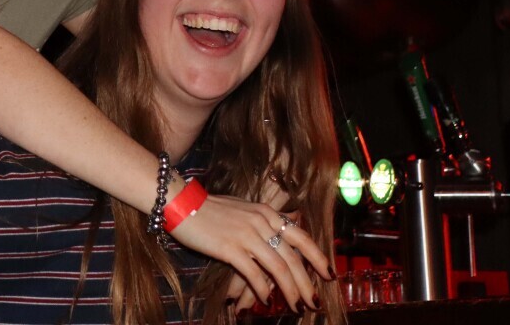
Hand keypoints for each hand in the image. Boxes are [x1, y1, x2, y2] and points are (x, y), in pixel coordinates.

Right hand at [169, 195, 326, 312]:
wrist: (181, 203)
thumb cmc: (210, 208)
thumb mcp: (244, 209)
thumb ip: (263, 221)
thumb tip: (282, 236)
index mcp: (267, 212)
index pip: (301, 237)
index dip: (318, 257)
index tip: (329, 274)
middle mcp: (261, 222)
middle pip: (293, 257)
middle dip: (307, 282)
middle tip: (314, 300)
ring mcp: (246, 235)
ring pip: (278, 267)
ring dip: (290, 290)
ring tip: (296, 306)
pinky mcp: (230, 248)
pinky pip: (254, 273)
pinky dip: (263, 289)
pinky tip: (265, 300)